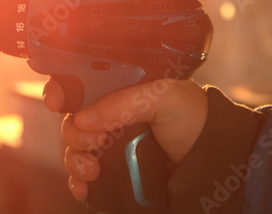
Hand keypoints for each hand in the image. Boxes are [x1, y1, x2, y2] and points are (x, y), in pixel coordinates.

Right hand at [42, 78, 208, 201]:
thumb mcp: (163, 97)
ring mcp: (112, 143)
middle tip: (96, 144)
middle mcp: (111, 113)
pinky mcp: (115, 169)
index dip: (62, 90)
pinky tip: (84, 189)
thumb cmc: (194, 116)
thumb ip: (122, 103)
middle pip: (73, 120)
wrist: (213, 154)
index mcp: (120, 86)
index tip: (58, 102)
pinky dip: (78, 183)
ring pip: (75, 150)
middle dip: (74, 133)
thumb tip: (82, 120)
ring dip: (75, 161)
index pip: (79, 82)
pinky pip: (85, 176)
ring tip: (92, 171)